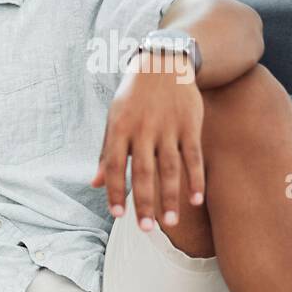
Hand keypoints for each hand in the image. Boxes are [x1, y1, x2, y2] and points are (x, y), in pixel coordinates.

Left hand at [92, 50, 204, 230]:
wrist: (164, 63)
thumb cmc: (133, 97)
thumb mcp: (114, 119)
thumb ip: (108, 153)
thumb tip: (96, 184)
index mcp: (120, 128)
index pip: (115, 165)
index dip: (116, 191)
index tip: (118, 214)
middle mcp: (143, 129)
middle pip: (143, 172)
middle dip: (144, 202)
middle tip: (146, 229)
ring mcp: (169, 127)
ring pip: (169, 168)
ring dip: (170, 197)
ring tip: (170, 222)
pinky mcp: (190, 125)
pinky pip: (193, 157)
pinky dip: (195, 179)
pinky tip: (195, 200)